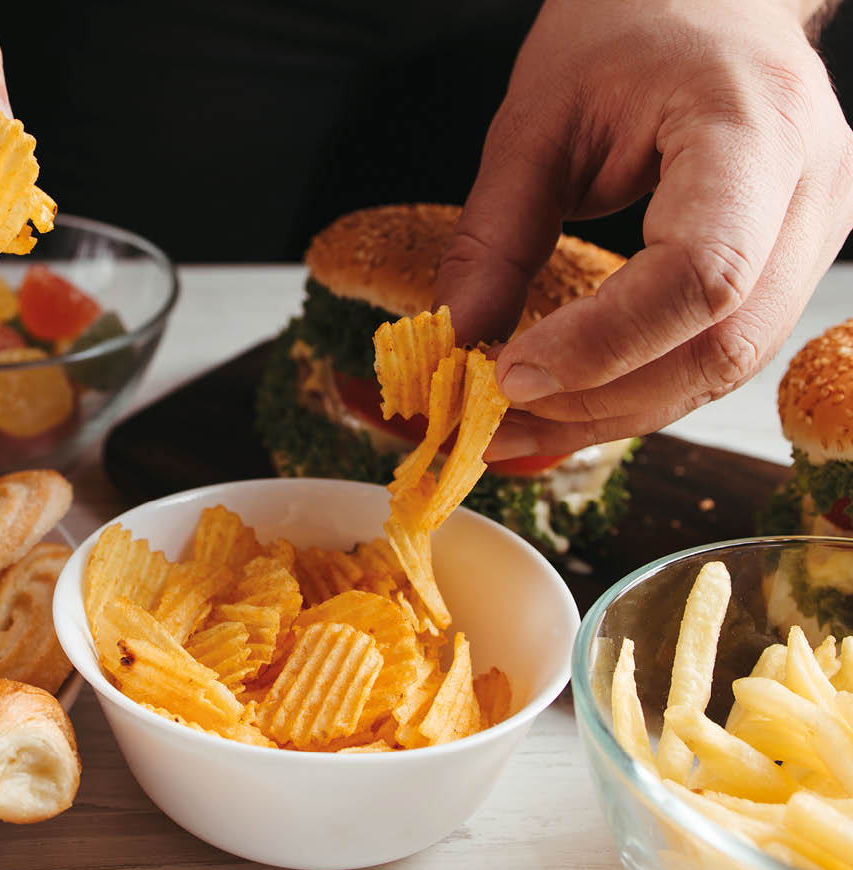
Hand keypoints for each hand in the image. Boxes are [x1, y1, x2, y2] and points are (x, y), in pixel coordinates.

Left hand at [433, 0, 852, 459]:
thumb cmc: (628, 31)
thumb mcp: (537, 121)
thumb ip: (496, 238)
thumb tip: (456, 343)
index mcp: (753, 130)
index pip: (701, 272)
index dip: (603, 344)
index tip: (508, 376)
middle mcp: (809, 192)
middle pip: (722, 346)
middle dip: (600, 401)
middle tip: (497, 426)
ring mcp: (813, 234)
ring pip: (724, 368)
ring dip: (614, 412)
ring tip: (518, 430)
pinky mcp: (787, 266)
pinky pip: (717, 353)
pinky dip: (639, 389)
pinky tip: (570, 405)